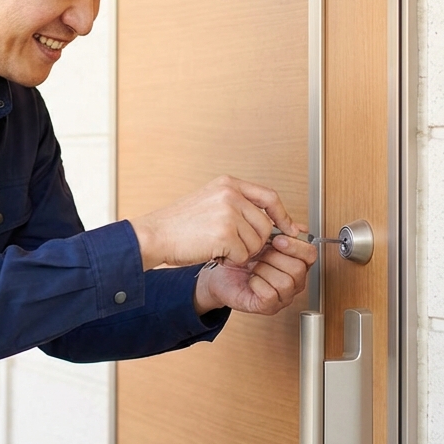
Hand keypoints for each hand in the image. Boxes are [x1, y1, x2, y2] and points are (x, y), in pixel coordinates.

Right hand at [129, 176, 295, 270]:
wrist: (154, 235)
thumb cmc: (179, 224)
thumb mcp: (211, 202)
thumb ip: (239, 206)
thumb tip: (276, 221)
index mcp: (228, 183)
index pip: (269, 197)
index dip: (282, 215)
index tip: (289, 229)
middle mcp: (230, 194)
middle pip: (265, 225)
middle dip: (254, 242)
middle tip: (233, 245)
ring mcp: (228, 213)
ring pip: (256, 242)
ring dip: (240, 252)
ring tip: (218, 246)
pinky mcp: (224, 233)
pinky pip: (243, 255)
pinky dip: (231, 260)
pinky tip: (214, 253)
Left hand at [193, 224, 316, 315]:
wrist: (220, 274)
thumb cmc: (242, 258)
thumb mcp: (260, 239)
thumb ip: (280, 230)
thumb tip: (296, 226)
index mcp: (297, 262)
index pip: (310, 254)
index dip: (295, 246)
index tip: (278, 239)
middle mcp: (295, 281)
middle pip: (298, 268)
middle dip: (274, 258)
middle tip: (259, 254)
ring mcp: (284, 296)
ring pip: (285, 282)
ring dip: (264, 270)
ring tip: (253, 267)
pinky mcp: (269, 307)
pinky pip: (270, 294)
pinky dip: (257, 283)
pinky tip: (251, 279)